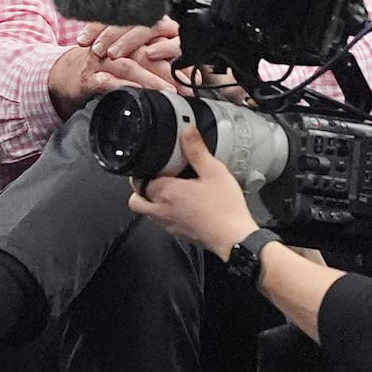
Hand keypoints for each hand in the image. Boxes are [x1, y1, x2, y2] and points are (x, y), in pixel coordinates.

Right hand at [48, 18, 181, 118]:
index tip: (194, 69)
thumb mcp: (133, 58)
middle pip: (145, 50)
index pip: (156, 36)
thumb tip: (193, 71)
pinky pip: (106, 80)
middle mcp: (115, 43)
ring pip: (128, 65)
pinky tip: (135, 93)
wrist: (68, 75)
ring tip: (168, 91)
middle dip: (168, 69)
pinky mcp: (88, 76)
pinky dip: (122, 86)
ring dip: (150, 79)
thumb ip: (160, 60)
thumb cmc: (106, 67)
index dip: (175, 49)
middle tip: (186, 86)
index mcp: (129, 36)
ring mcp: (101, 59)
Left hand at [131, 125, 258, 258]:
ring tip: (168, 190)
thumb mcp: (214, 172)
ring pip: (146, 212)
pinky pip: (161, 222)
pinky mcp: (178, 234)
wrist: (235, 239)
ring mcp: (168, 225)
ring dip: (150, 201)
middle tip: (155, 177)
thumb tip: (186, 132)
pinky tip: (182, 205)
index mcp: (166, 192)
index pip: (141, 180)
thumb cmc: (225, 208)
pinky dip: (164, 213)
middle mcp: (162, 210)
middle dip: (140, 188)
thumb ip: (197, 151)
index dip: (146, 170)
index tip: (157, 163)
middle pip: (136, 199)